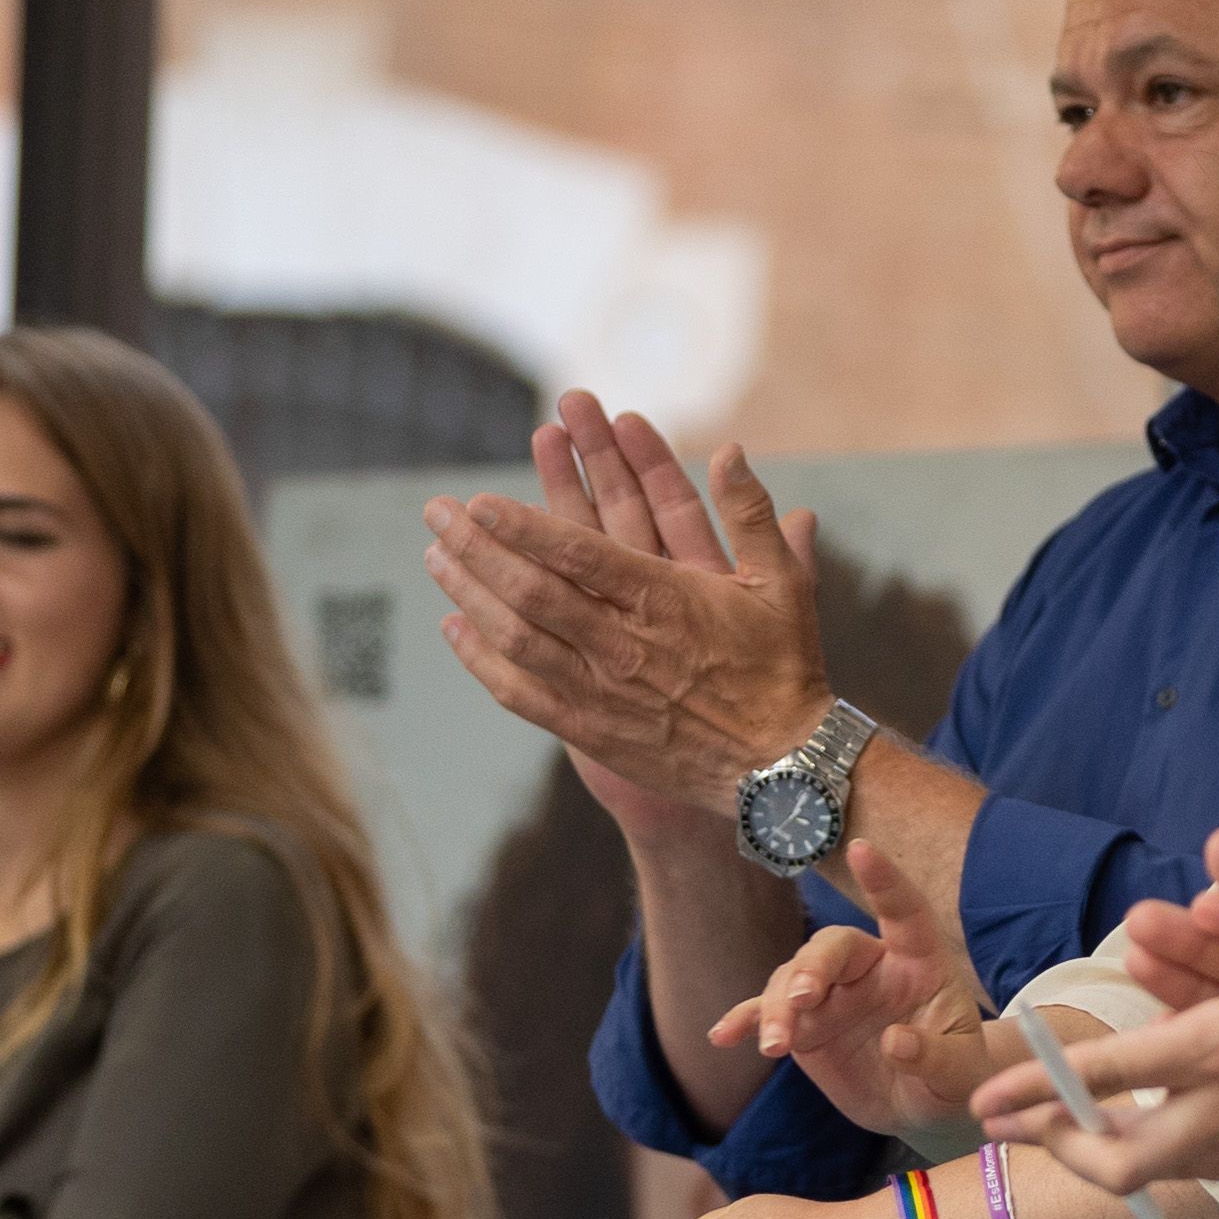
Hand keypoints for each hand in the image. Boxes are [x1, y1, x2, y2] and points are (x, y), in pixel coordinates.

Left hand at [425, 410, 832, 819]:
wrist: (779, 769)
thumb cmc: (783, 668)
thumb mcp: (783, 584)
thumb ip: (750, 514)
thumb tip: (729, 448)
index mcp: (666, 601)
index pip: (579, 554)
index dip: (523, 526)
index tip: (481, 500)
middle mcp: (624, 646)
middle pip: (531, 591)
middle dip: (477, 548)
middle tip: (437, 513)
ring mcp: (602, 692)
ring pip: (516, 638)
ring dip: (469, 593)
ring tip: (435, 557)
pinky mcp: (590, 732)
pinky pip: (520, 693)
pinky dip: (481, 659)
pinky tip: (455, 627)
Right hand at [710, 842, 1003, 1153]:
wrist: (923, 1106)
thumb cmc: (953, 1078)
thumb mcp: (960, 1073)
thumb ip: (934, 1056)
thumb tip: (894, 1041)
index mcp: (919, 963)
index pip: (904, 912)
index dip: (884, 881)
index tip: (860, 849)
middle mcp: (871, 968)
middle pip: (834, 947)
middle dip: (813, 967)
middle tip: (802, 998)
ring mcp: (832, 994)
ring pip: (793, 980)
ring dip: (779, 1008)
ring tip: (775, 1046)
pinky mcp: (805, 1024)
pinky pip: (769, 1013)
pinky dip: (747, 1021)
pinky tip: (723, 1035)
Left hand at [971, 828, 1218, 1193]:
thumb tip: (1218, 839)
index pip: (1107, 1079)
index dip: (1038, 1087)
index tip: (988, 1098)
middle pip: (1116, 1156)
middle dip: (1056, 1143)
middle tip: (1014, 1125)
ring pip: (1155, 1170)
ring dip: (1102, 1149)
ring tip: (1066, 1129)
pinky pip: (1200, 1170)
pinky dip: (1160, 1154)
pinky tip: (1156, 1130)